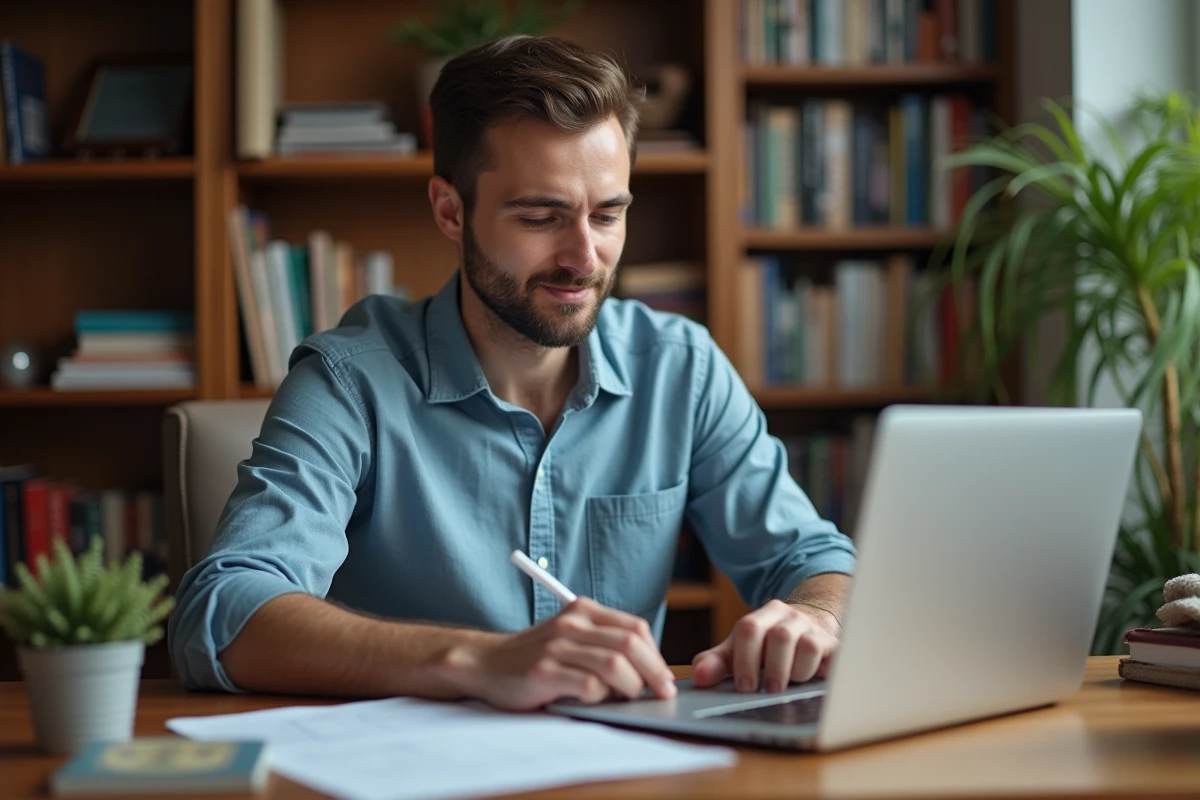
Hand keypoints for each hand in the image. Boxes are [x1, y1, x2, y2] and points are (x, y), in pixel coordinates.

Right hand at [447, 597, 677, 710]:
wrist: (485, 663)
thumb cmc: (535, 655)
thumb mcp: (570, 637)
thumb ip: (604, 644)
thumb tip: (650, 672)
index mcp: (583, 611)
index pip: (635, 628)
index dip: (656, 655)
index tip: (663, 676)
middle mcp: (571, 624)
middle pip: (630, 645)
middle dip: (654, 673)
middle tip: (662, 693)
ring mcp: (557, 647)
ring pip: (615, 666)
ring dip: (631, 688)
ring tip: (629, 699)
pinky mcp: (544, 672)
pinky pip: (589, 687)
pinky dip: (600, 698)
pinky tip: (594, 701)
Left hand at [691, 599, 838, 692]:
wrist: (810, 633)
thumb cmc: (769, 648)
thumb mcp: (741, 652)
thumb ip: (717, 663)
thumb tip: (699, 677)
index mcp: (762, 616)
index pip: (749, 628)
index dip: (745, 659)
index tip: (745, 687)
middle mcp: (788, 618)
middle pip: (779, 636)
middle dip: (772, 668)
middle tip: (767, 691)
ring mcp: (811, 628)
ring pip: (806, 645)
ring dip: (794, 672)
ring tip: (786, 686)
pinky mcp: (831, 643)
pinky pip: (826, 654)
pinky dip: (813, 670)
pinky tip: (806, 680)